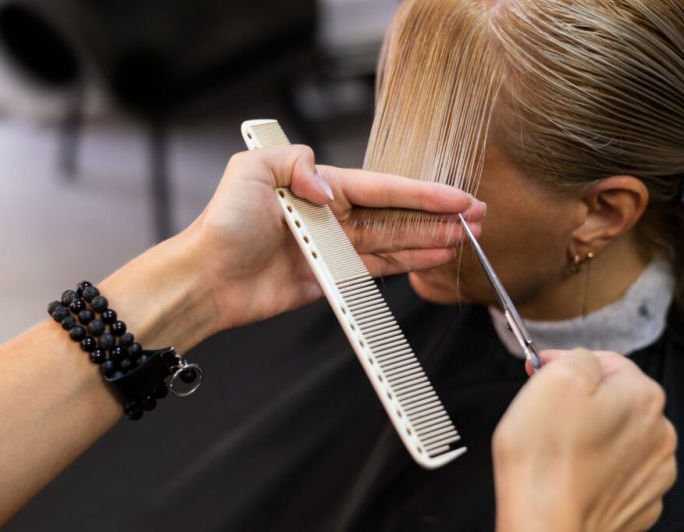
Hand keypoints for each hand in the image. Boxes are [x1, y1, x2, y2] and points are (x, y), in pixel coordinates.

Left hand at [185, 145, 484, 333]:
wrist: (207, 278)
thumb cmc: (223, 224)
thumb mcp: (253, 171)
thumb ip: (297, 163)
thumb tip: (331, 188)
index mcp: (320, 185)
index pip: (385, 188)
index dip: (425, 193)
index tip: (459, 197)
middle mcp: (332, 215)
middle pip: (398, 215)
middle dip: (438, 217)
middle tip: (477, 219)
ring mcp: (334, 248)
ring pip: (394, 243)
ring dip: (429, 241)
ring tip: (465, 240)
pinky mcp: (330, 278)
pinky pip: (376, 270)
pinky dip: (405, 265)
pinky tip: (431, 259)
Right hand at [493, 349, 676, 531]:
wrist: (546, 526)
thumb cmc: (545, 458)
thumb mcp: (555, 379)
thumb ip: (578, 357)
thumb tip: (583, 360)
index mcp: (642, 396)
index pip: (606, 360)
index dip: (567, 362)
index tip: (541, 371)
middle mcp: (658, 433)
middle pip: (614, 398)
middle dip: (580, 399)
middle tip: (543, 410)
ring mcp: (652, 473)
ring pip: (616, 435)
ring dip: (589, 433)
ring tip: (555, 446)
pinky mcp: (639, 503)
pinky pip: (615, 470)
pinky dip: (594, 467)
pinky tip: (570, 472)